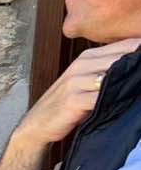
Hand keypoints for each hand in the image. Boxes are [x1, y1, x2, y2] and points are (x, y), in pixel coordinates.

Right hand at [12, 38, 140, 149]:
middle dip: (138, 65)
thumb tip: (137, 65)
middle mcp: (81, 65)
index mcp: (87, 57)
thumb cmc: (67, 103)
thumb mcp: (85, 80)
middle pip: (121, 58)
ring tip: (137, 86)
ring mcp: (75, 82)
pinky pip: (100, 96)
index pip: (124, 45)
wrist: (37, 124)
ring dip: (130, 81)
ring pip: (112, 74)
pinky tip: (123, 101)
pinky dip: (115, 98)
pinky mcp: (72, 100)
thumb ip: (108, 70)